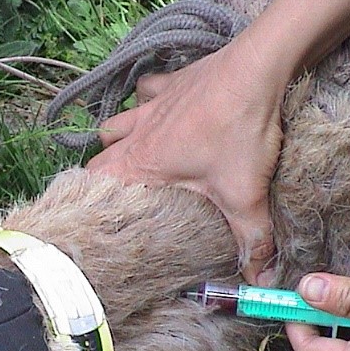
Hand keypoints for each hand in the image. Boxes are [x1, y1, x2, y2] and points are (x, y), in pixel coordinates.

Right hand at [85, 39, 283, 282]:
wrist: (258, 67)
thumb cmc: (240, 130)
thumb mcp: (246, 194)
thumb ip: (252, 241)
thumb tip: (261, 283)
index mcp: (142, 164)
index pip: (93, 185)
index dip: (88, 203)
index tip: (91, 220)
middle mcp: (138, 134)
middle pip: (99, 157)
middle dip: (101, 178)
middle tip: (116, 198)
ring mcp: (151, 105)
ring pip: (115, 124)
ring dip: (117, 140)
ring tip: (131, 156)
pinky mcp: (172, 84)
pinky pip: (145, 92)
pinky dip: (145, 101)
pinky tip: (160, 111)